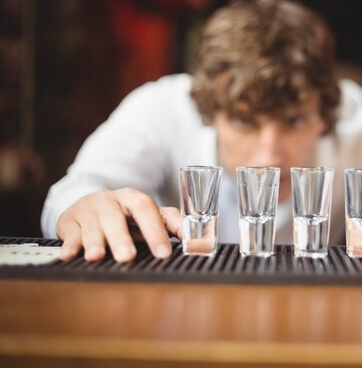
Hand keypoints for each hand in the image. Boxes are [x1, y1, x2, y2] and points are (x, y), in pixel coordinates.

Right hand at [56, 188, 182, 262]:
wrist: (90, 205)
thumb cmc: (127, 216)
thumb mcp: (150, 216)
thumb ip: (173, 225)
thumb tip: (199, 242)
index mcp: (134, 198)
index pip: (147, 210)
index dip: (156, 231)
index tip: (164, 254)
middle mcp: (111, 201)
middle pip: (116, 216)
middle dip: (122, 236)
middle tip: (128, 256)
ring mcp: (88, 210)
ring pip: (92, 224)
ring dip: (95, 241)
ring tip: (97, 257)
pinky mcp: (69, 222)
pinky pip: (69, 233)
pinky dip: (69, 245)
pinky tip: (68, 255)